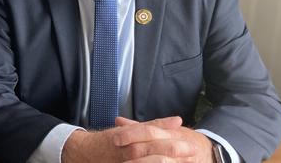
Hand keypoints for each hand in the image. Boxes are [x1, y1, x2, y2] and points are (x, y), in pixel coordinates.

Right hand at [62, 116, 192, 162]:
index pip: (153, 136)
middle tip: (192, 152)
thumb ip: (155, 125)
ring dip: (167, 162)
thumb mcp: (131, 129)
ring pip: (150, 162)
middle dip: (175, 152)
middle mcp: (128, 151)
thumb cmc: (111, 140)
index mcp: (130, 137)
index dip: (172, 139)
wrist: (87, 153)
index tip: (190, 143)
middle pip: (153, 151)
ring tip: (185, 162)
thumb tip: (177, 120)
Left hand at [114, 116, 213, 161]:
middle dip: (134, 153)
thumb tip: (118, 121)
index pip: (149, 131)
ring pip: (160, 161)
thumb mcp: (164, 130)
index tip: (115, 139)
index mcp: (169, 133)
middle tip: (119, 158)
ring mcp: (178, 159)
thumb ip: (141, 127)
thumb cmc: (181, 139)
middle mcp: (175, 146)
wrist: (208, 152)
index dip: (131, 135)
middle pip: (152, 148)